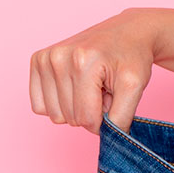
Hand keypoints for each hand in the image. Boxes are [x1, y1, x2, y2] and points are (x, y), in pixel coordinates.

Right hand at [29, 9, 155, 134]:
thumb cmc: (132, 57)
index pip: (86, 119)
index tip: (114, 100)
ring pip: (54, 115)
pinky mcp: (38, 61)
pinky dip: (59, 102)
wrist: (128, 31)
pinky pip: (39, 106)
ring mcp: (45, 58)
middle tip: (104, 88)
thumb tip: (107, 140)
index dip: (103, 120)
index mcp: (83, 62)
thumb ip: (121, 117)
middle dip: (91, 110)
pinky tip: (75, 84)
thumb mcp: (135, 87)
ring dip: (76, 106)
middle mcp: (59, 58)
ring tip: (92, 85)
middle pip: (69, 118)